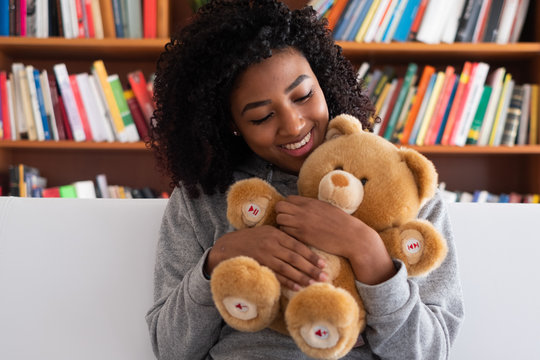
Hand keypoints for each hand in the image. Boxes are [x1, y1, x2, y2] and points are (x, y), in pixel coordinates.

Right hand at [205, 225, 327, 289]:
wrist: (228, 246)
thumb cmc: (250, 239)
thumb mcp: (267, 232)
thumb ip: (282, 238)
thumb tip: (300, 247)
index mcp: (276, 234)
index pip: (298, 245)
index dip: (311, 255)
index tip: (322, 264)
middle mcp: (272, 244)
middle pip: (295, 258)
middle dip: (311, 268)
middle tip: (324, 276)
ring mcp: (265, 255)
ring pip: (288, 268)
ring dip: (302, 277)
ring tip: (314, 284)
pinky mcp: (259, 265)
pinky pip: (276, 275)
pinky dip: (288, 282)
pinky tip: (298, 287)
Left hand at [275, 196, 395, 284]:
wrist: (352, 237)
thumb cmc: (342, 224)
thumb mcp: (327, 208)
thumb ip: (313, 206)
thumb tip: (304, 205)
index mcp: (311, 202)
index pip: (288, 199)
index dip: (288, 206)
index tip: (292, 214)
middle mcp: (304, 210)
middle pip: (279, 206)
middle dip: (281, 213)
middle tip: (288, 222)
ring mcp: (302, 222)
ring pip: (279, 219)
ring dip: (283, 224)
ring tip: (291, 230)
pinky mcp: (303, 236)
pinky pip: (285, 232)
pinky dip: (287, 234)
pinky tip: (296, 238)